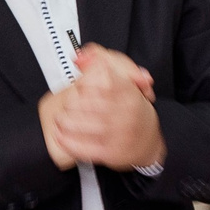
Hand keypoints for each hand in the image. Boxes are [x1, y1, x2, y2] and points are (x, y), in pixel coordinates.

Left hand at [39, 45, 163, 171]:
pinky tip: (61, 135)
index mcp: (129, 91)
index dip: (82, 81)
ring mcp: (118, 134)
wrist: (148, 143)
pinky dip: (65, 140)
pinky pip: (79, 146)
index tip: (80, 85)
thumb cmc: (132, 108)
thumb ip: (100, 61)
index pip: (95, 78)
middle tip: (68, 104)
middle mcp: (125, 112)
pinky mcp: (110, 152)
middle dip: (69, 102)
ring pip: (74, 122)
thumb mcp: (124, 80)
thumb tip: (79, 57)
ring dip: (63, 120)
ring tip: (61, 119)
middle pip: (79, 100)